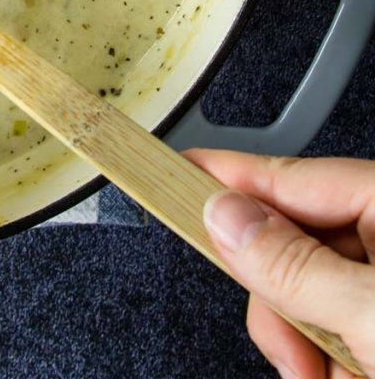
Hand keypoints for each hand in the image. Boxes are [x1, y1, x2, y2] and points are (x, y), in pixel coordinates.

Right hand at [187, 148, 374, 377]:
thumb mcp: (373, 312)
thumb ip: (294, 263)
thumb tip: (224, 216)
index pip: (288, 174)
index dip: (227, 177)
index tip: (173, 170)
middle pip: (289, 243)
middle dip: (279, 304)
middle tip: (291, 352)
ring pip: (304, 292)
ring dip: (304, 347)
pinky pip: (330, 324)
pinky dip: (329, 360)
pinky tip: (348, 378)